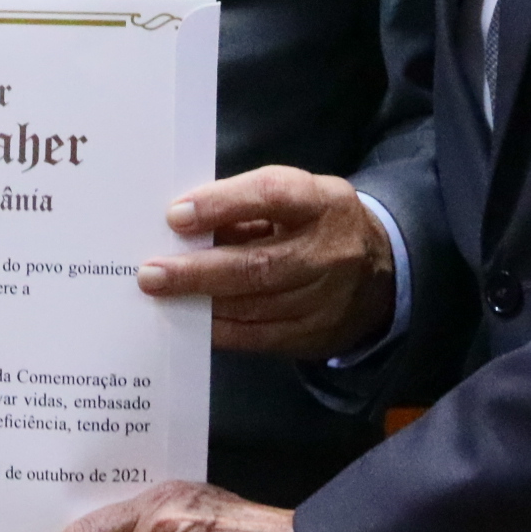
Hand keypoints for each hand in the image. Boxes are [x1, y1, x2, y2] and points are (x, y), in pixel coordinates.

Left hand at [137, 166, 395, 357]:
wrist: (379, 272)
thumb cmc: (314, 224)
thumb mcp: (294, 198)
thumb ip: (245, 206)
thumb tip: (180, 223)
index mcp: (322, 201)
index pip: (271, 195)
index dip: (222, 204)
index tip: (176, 215)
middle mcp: (329, 250)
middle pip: (259, 263)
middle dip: (199, 270)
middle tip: (151, 273)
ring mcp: (327, 298)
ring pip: (256, 304)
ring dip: (202, 302)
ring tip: (161, 296)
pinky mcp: (317, 334)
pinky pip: (260, 336)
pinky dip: (221, 329)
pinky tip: (190, 321)